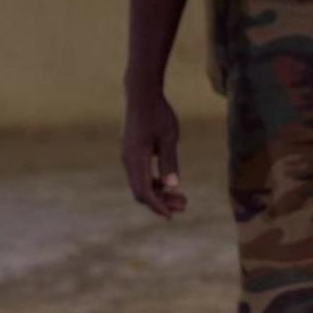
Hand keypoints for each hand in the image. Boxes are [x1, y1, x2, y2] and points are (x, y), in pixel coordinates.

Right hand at [121, 90, 185, 218]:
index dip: (157, 206)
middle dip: (161, 203)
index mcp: (136, 157)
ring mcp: (128, 157)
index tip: (171, 216)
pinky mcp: (132, 154)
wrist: (142, 95)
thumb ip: (170, 161)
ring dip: (159, 195)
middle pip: (140, 192)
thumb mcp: (169, 137)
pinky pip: (140, 177)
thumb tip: (171, 185)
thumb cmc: (158, 114)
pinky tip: (170, 186)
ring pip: (140, 186)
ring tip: (182, 198)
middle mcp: (128, 160)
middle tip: (184, 205)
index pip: (143, 190)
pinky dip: (154, 185)